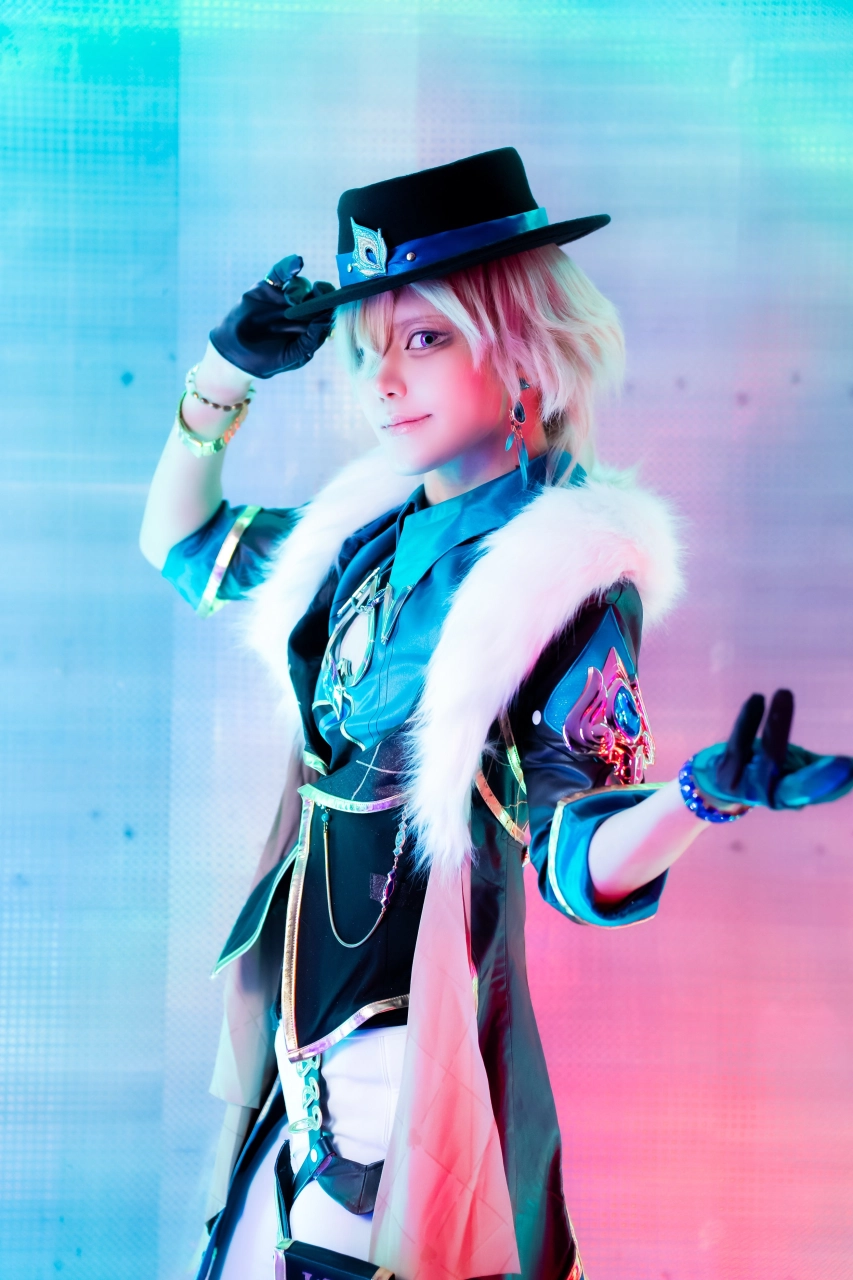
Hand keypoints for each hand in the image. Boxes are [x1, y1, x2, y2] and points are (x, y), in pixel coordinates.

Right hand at [209, 254, 335, 378]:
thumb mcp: (292, 356)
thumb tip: (326, 322)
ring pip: (301, 285)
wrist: (235, 353)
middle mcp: (300, 311)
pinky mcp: (269, 288)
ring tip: (290, 300)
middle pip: (318, 295)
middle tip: (320, 290)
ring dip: (300, 289)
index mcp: (310, 328)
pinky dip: (289, 265)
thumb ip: (310, 341)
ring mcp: (284, 298)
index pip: (327, 313)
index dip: (333, 306)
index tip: (335, 302)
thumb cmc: (267, 360)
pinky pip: (281, 273)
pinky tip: (296, 263)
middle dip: (323, 291)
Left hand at [692, 690, 852, 809]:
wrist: (719, 783)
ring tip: (786, 694)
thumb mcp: (794, 771)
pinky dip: (749, 720)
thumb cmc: (767, 771)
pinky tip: (757, 698)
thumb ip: (817, 768)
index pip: (812, 791)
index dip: (828, 784)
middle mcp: (768, 793)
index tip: (849, 769)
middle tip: (844, 765)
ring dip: (779, 726)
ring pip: (767, 756)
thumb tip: (848, 768)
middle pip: (796, 786)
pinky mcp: (725, 766)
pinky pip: (739, 741)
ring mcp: (745, 783)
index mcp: (790, 795)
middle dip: (819, 778)